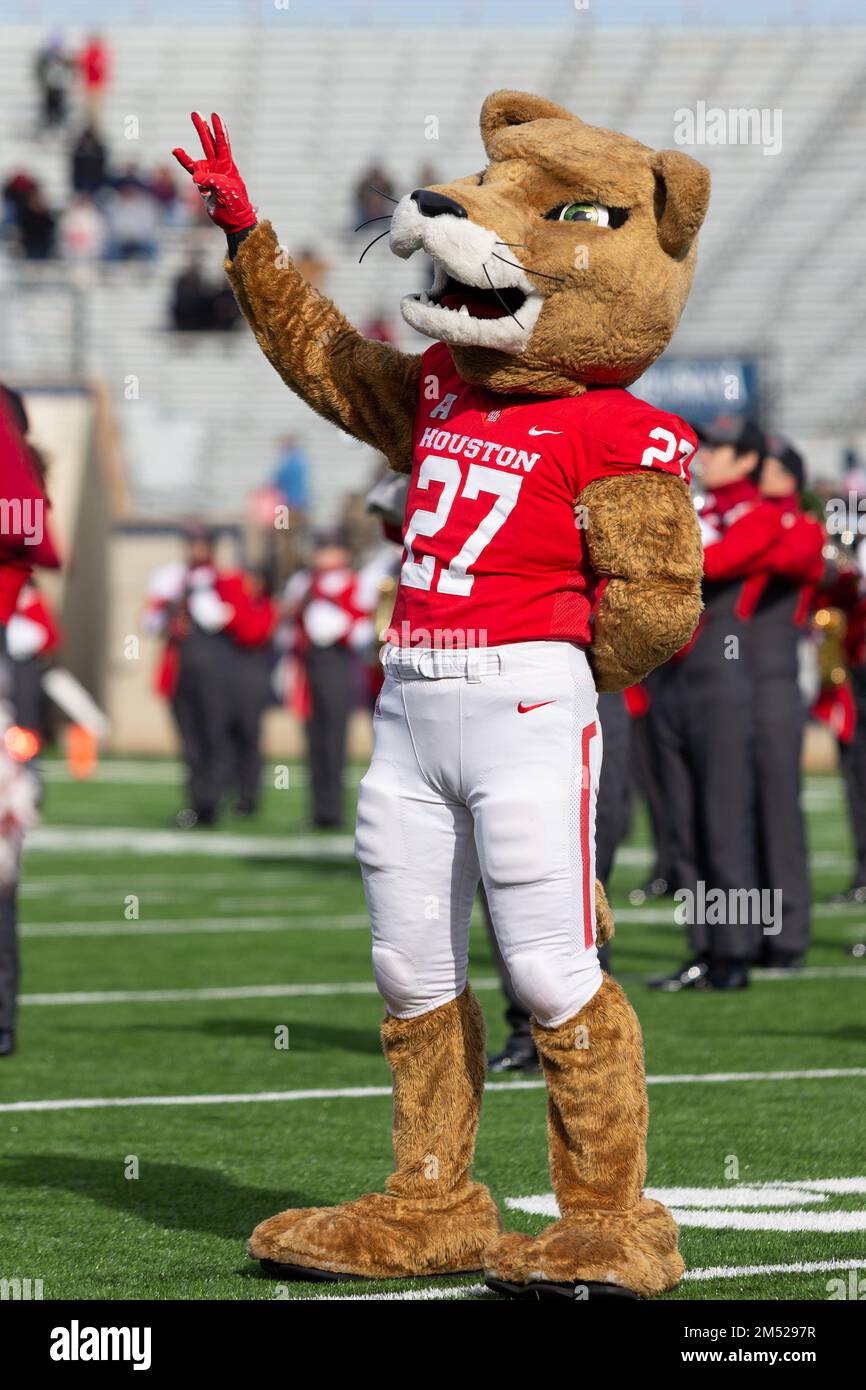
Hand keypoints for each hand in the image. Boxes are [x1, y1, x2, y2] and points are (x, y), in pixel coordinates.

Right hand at [172, 112, 255, 233]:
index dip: (219, 130)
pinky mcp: (201, 182)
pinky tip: (176, 150)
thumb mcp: (228, 193)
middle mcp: (218, 166)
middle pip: (209, 143)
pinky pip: (190, 169)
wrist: (233, 221)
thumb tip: (197, 178)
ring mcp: (209, 173)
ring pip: (199, 156)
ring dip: (192, 149)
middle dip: (203, 128)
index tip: (215, 115)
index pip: (222, 144)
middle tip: (195, 113)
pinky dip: (183, 160)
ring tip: (187, 148)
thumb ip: (214, 182)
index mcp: (228, 166)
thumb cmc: (235, 206)